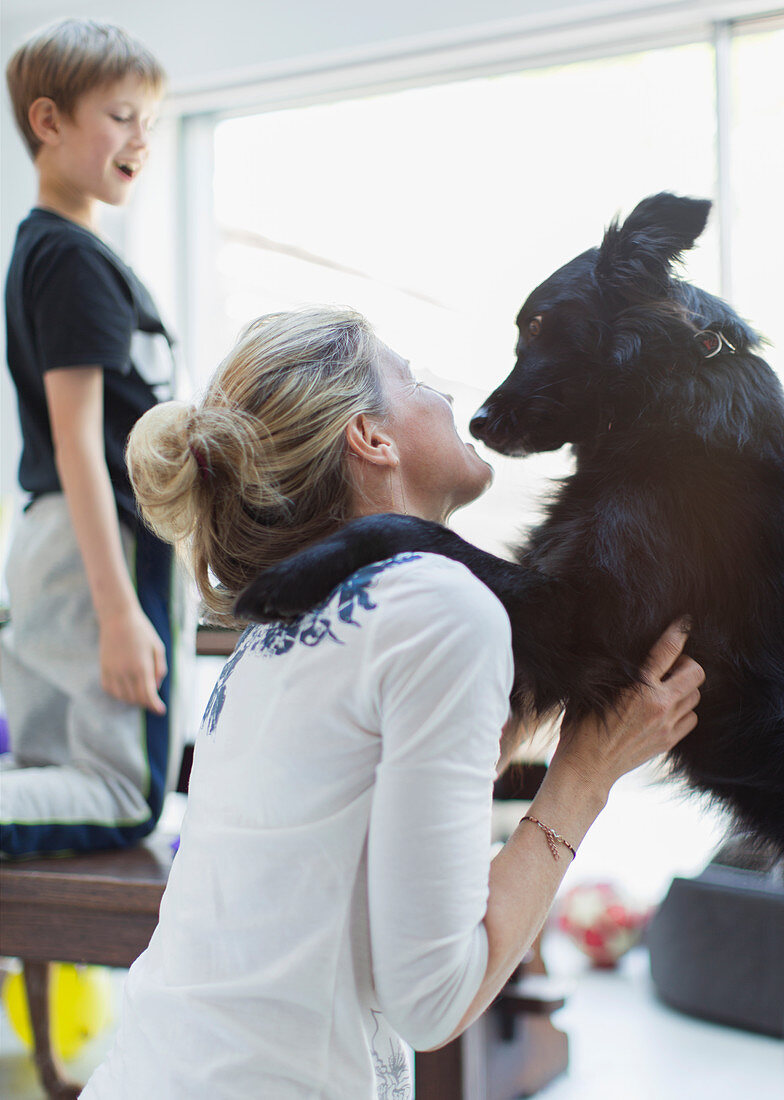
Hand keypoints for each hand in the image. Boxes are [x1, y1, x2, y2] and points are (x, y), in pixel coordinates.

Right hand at [99, 602, 166, 714]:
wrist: (118, 617)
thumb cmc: (142, 631)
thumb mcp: (158, 647)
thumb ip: (159, 669)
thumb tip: (156, 687)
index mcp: (142, 667)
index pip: (148, 695)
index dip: (155, 706)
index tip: (161, 711)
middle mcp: (126, 672)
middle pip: (136, 698)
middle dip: (146, 703)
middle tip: (153, 700)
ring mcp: (113, 671)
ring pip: (122, 697)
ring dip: (132, 700)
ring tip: (140, 694)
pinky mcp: (103, 668)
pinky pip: (110, 689)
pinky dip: (118, 694)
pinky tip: (125, 690)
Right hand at [552, 621, 704, 801]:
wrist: (587, 767)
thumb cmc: (581, 726)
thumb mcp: (594, 691)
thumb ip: (616, 671)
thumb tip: (624, 651)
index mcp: (638, 686)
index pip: (668, 650)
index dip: (678, 632)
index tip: (683, 623)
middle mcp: (658, 704)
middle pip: (695, 673)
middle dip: (686, 664)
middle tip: (670, 666)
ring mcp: (667, 724)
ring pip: (695, 696)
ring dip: (684, 689)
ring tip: (666, 689)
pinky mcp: (669, 740)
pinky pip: (692, 718)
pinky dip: (684, 712)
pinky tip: (666, 711)